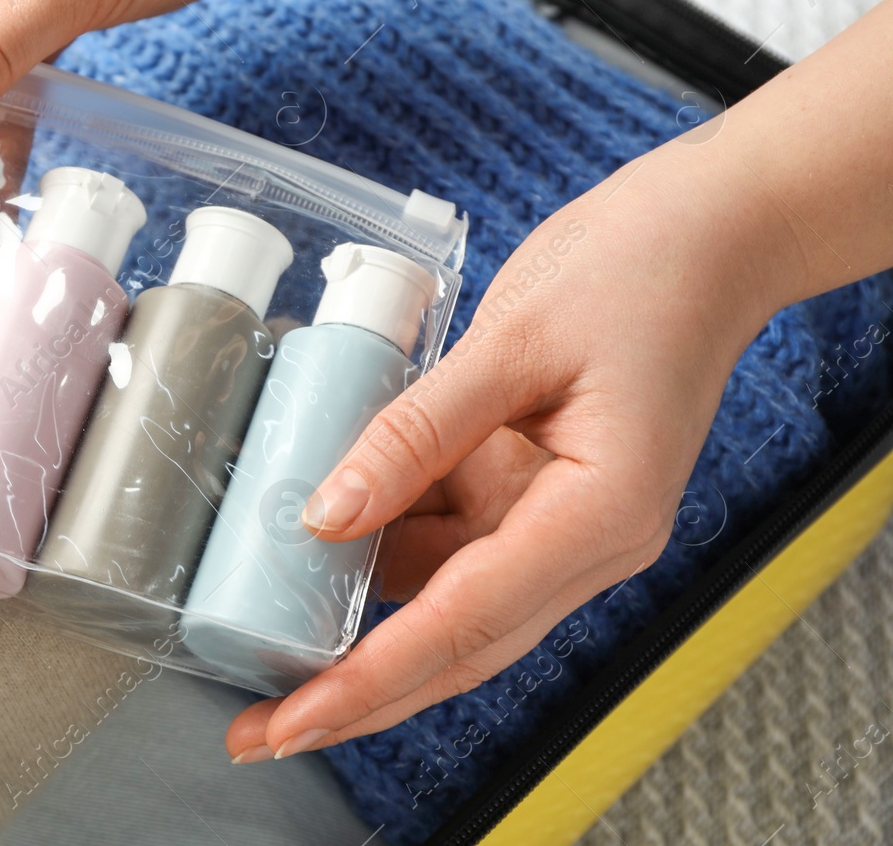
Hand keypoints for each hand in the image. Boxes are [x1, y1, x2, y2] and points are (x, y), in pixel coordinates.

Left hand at [225, 138, 792, 761]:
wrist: (704, 234)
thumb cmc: (639, 273)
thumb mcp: (514, 340)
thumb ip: (416, 429)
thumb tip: (327, 512)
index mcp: (600, 517)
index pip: (468, 620)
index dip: (373, 678)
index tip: (298, 715)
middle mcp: (582, 541)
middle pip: (457, 643)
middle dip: (356, 691)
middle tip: (260, 730)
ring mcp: (556, 520)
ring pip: (444, 596)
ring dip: (358, 619)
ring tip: (261, 636)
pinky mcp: (530, 489)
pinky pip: (445, 536)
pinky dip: (380, 540)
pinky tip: (313, 536)